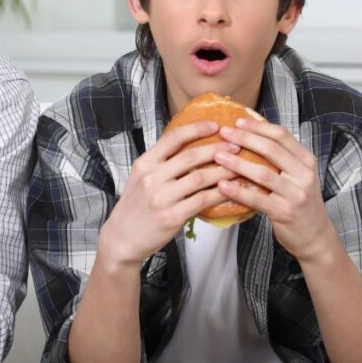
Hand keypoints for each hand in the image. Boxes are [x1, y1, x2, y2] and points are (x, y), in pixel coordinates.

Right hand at [98, 121, 234, 268]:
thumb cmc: (136, 206)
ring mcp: (161, 197)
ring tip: (239, 167)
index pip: (173, 138)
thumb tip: (191, 146)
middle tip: (236, 146)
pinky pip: (202, 201)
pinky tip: (230, 190)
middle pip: (190, 156)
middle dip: (217, 149)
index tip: (215, 125)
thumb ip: (161, 162)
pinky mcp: (171, 217)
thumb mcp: (141, 177)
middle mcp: (151, 177)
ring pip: (200, 178)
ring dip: (223, 171)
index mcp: (145, 163)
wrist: (122, 237)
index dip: (196, 129)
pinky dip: (219, 193)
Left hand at [215, 118, 336, 262]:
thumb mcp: (297, 175)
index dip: (258, 126)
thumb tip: (251, 132)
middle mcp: (303, 174)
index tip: (237, 121)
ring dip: (237, 163)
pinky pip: (257, 199)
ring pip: (263, 173)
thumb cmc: (299, 201)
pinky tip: (222, 185)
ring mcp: (295, 194)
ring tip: (217, 156)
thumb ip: (281, 156)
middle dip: (244, 138)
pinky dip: (238, 191)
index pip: (281, 135)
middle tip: (223, 133)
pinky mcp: (284, 212)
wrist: (314, 235)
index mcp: (306, 160)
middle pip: (271, 149)